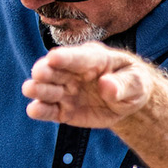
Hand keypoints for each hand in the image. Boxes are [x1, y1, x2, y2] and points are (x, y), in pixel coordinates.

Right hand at [22, 42, 155, 127]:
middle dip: (44, 71)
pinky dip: (40, 110)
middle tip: (39, 74)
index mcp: (93, 58)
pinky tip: (34, 110)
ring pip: (46, 89)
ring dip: (38, 89)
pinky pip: (49, 111)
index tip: (54, 58)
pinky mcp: (63, 109)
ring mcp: (65, 90)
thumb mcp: (136, 82)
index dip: (66, 57)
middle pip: (54, 70)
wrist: (128, 100)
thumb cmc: (132, 83)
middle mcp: (73, 72)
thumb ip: (123, 84)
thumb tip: (107, 86)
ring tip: (30, 90)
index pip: (77, 57)